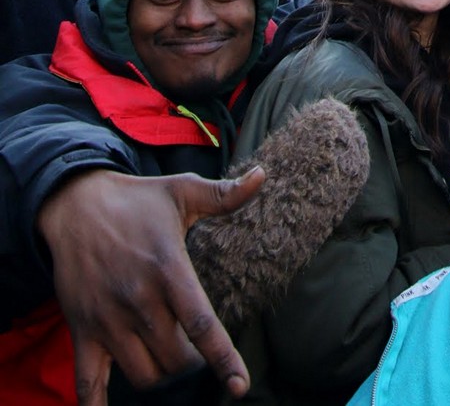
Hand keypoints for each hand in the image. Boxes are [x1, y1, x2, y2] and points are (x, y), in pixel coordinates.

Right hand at [37, 166, 263, 403]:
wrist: (75, 205)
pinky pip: (88, 384)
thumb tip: (262, 176)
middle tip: (194, 344)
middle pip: (176, 358)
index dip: (224, 358)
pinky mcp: (82, 331)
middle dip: (192, 361)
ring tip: (167, 352)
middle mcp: (138, 299)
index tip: (240, 384)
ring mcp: (107, 319)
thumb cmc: (137, 199)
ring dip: (161, 374)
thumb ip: (224, 194)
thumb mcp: (181, 191)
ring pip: (144, 374)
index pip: (201, 324)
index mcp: (168, 268)